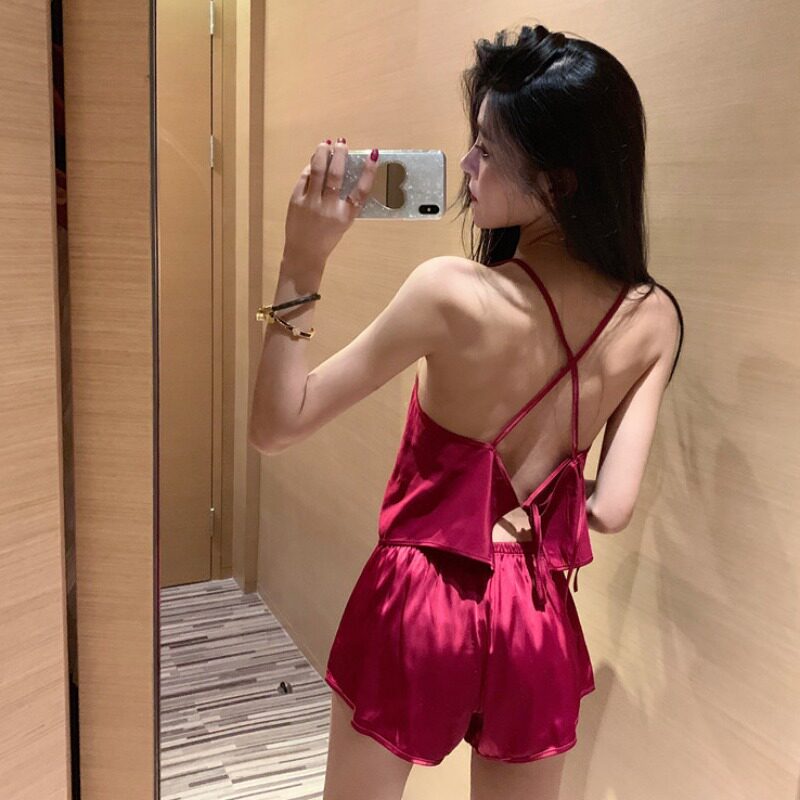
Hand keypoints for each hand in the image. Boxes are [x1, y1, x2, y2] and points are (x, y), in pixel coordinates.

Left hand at [283, 138, 378, 270]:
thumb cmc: (326, 237)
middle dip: (340, 155)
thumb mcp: (342, 222)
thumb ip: (345, 200)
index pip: (361, 190)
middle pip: (336, 175)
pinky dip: (311, 167)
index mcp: (345, 216)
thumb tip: (344, 169)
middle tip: (342, 143)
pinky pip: (305, 178)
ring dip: (323, 153)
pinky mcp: (296, 201)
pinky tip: (315, 162)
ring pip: (318, 171)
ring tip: (326, 144)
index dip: (368, 171)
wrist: (304, 253)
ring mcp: (311, 204)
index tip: (373, 155)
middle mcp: (329, 209)